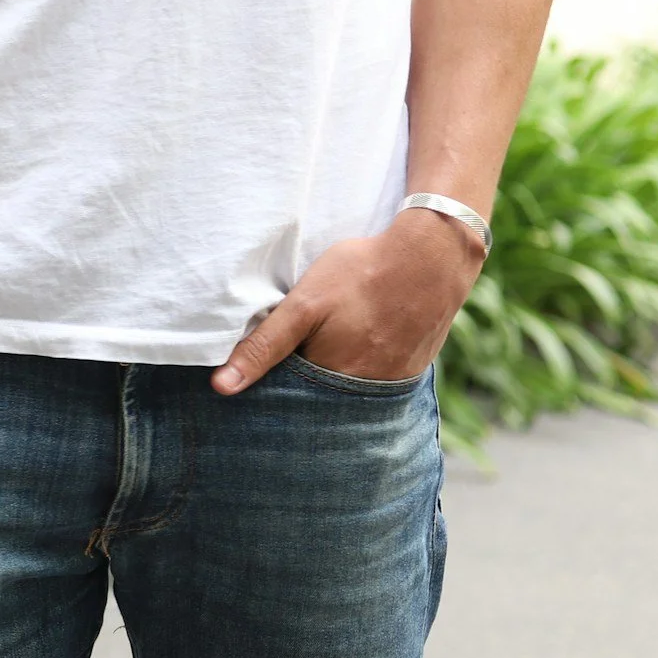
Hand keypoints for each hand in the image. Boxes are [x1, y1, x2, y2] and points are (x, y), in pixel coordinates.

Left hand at [214, 207, 484, 393]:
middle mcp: (364, 392)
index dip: (271, 389)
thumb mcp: (304, 305)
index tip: (256, 380)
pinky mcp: (411, 371)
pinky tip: (356, 347)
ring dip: (331, 380)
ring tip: (328, 348)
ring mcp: (392, 383)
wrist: (435, 255)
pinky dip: (360, 371)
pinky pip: (375, 382)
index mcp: (332, 380)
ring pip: (347, 392)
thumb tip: (222, 388)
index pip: (288, 401)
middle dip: (300, 389)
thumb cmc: (363, 274)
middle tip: (296, 356)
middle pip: (319, 400)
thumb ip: (264, 346)